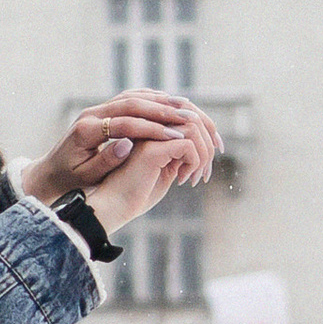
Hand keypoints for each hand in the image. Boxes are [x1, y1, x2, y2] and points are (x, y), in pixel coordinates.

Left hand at [23, 88, 219, 205]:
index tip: (177, 137)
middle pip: (132, 103)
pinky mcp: (104, 110)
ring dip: (161, 102)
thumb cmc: (69, 181)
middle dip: (163, 111)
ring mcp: (98, 109)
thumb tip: (127, 144)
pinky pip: (132, 98)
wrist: (49, 172)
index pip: (126, 123)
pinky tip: (172, 108)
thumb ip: (106, 160)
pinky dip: (153, 100)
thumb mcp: (85, 176)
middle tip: (190, 118)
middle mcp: (92, 114)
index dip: (153, 129)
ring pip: (134, 97)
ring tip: (187, 111)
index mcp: (86, 130)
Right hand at [84, 120, 213, 231]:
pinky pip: (187, 144)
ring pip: (194, 128)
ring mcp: (148, 134)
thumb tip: (208, 147)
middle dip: (209, 146)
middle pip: (195, 118)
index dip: (208, 136)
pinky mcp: (150, 148)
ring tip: (194, 178)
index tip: (208, 164)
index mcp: (152, 128)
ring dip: (203, 155)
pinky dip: (194, 162)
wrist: (113, 207)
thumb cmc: (137, 193)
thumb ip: (181, 155)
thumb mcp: (166, 170)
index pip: (189, 116)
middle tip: (205, 174)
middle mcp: (150, 126)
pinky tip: (181, 179)